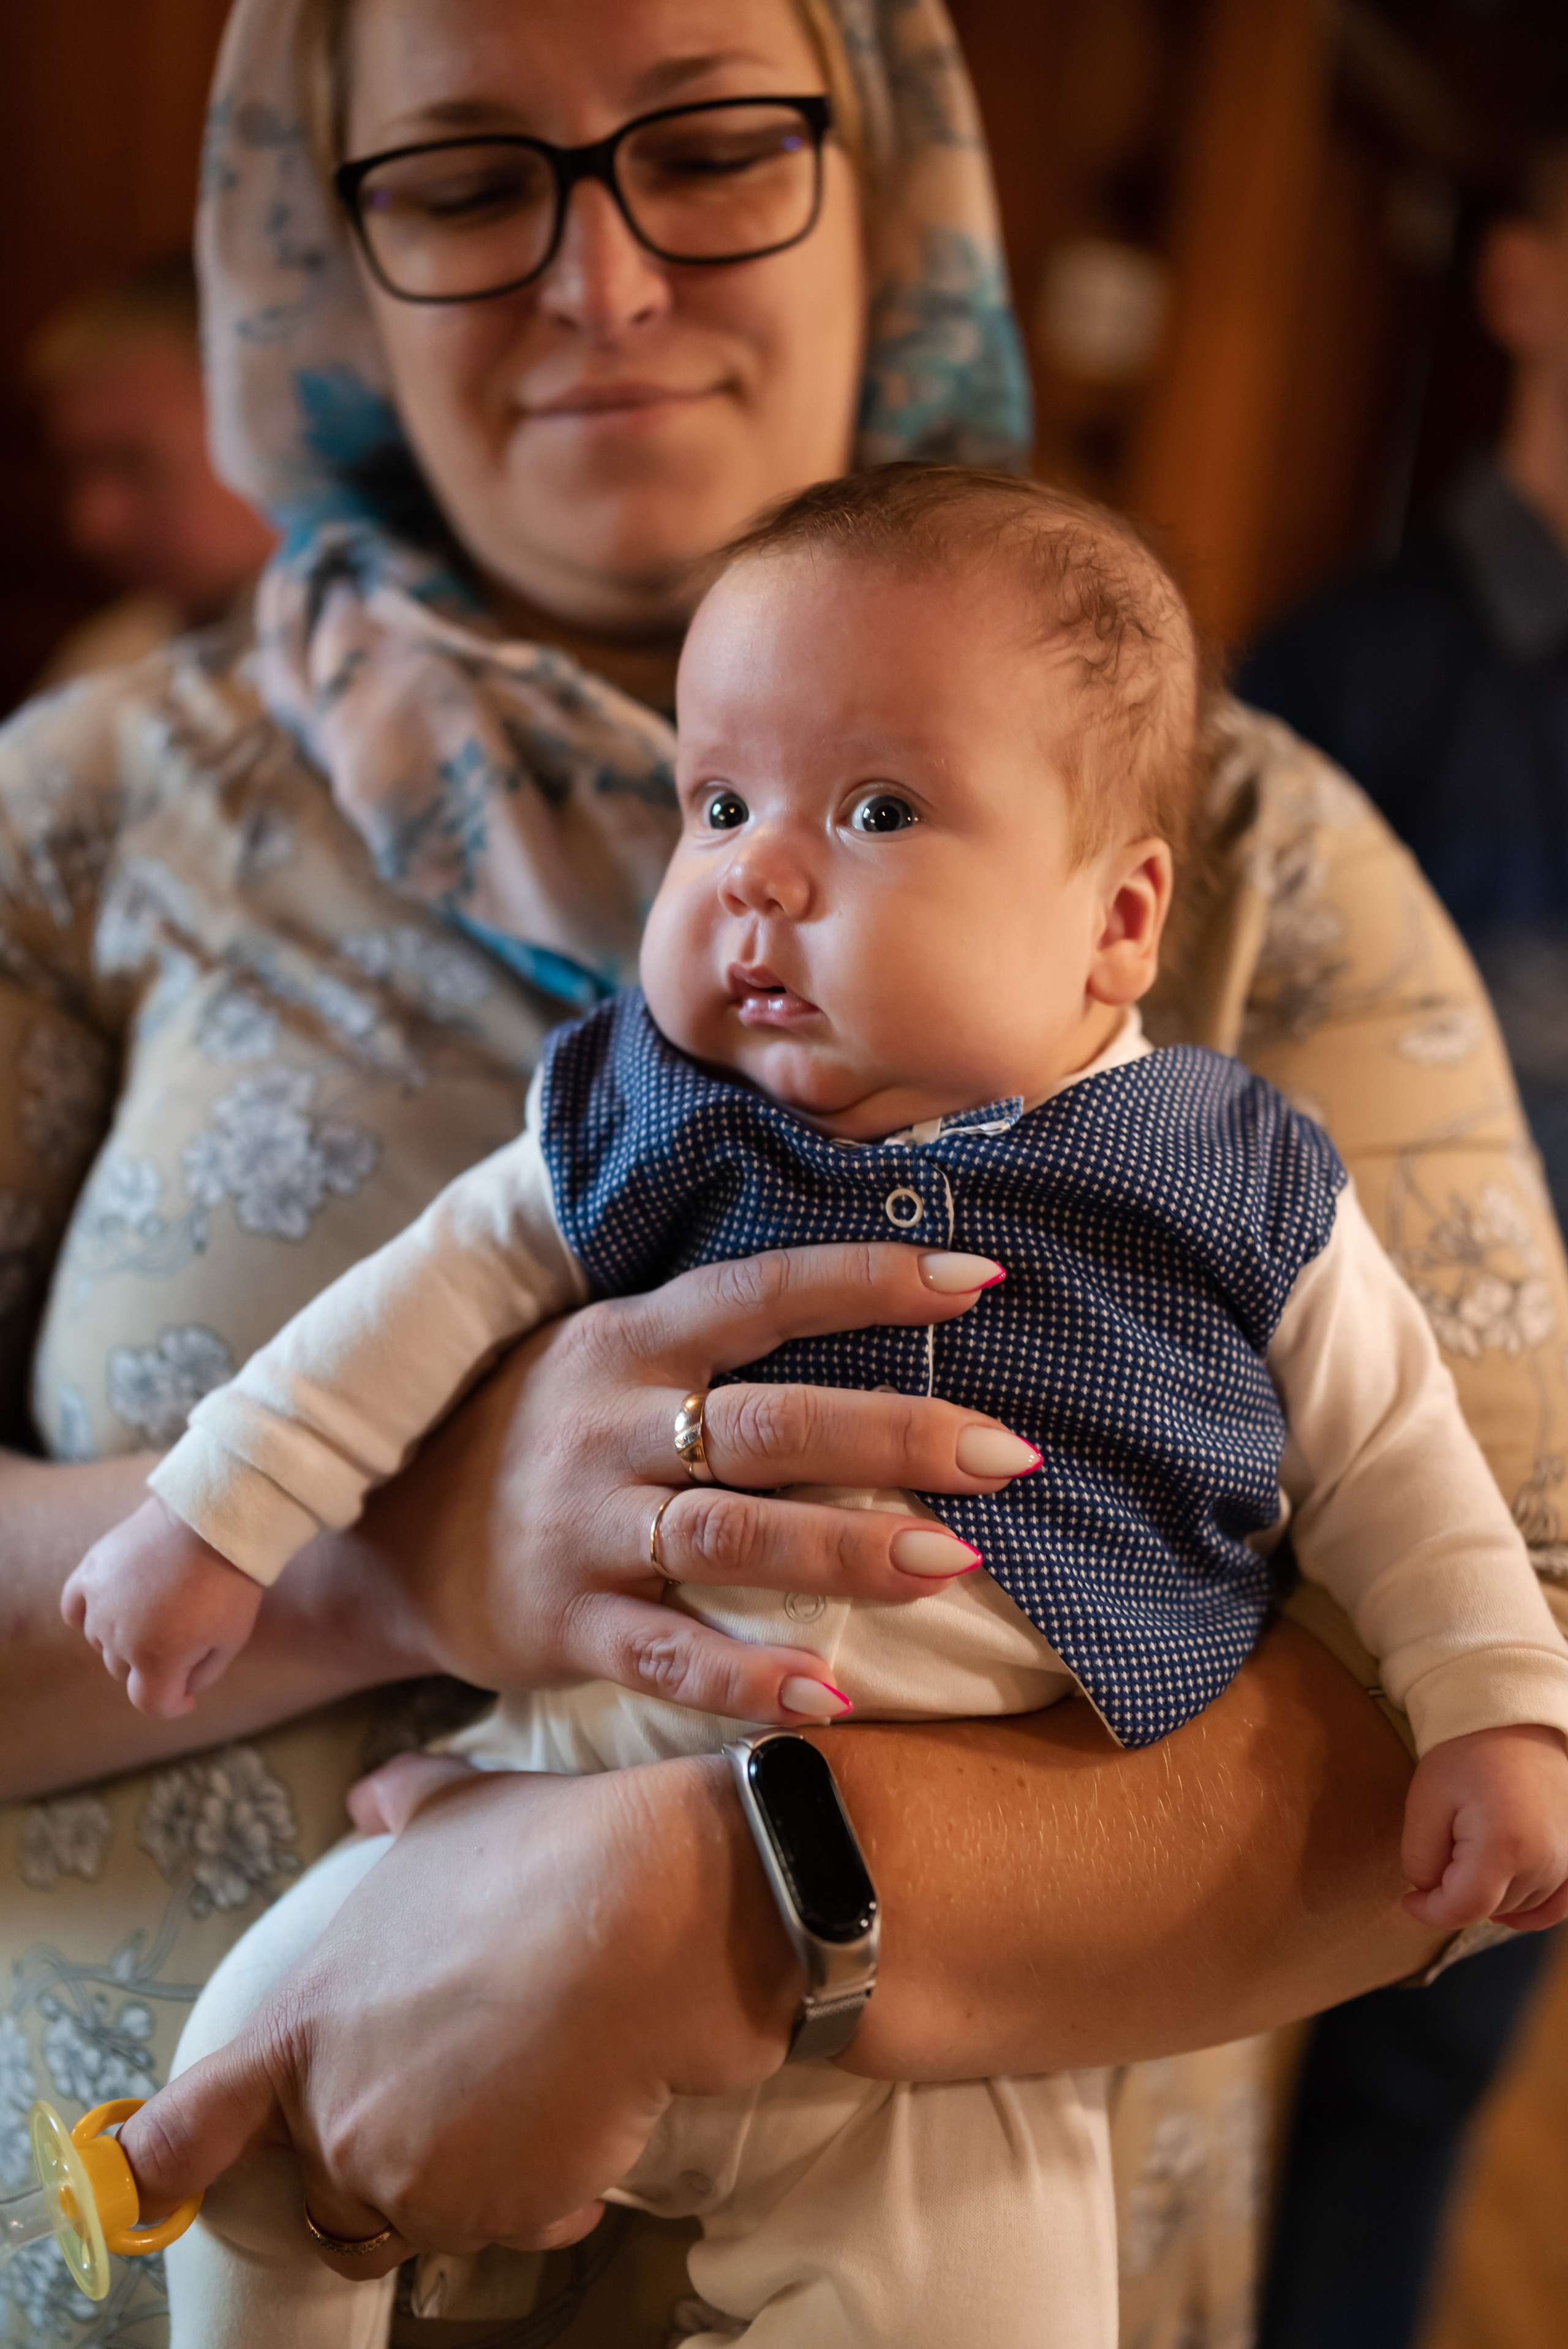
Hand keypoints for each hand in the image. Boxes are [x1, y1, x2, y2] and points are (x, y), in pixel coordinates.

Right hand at [61, 1495, 263, 1718]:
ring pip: (101, 1642)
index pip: (149, 1703)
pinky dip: (87, 1614)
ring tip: (156, 1613)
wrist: (216, 1519)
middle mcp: (119, 1638)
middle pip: (126, 1671)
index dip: (172, 1704)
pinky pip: (74, 1608)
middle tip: (181, 1639)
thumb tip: (181, 1689)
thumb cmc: (230, 1580)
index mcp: (156, 1660)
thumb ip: (202, 1674)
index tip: (186, 1695)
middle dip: (153, 1666)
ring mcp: (100, 1604)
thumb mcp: (232, 1638)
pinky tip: (110, 1610)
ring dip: (124, 1639)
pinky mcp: (91, 1571)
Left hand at [116, 1760, 797, 2270]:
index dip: (162, 2163)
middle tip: (470, 2079)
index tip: (149, 2181)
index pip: (187, 2132)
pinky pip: (520, 2218)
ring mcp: (415, 2176)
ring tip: (548, 2072)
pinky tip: (594, 2100)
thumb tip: (369, 1792)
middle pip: (335, 2185)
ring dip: (486, 2165)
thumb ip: (396, 1804)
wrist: (654, 1914)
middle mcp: (339, 2118)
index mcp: (304, 2027)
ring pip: (436, 2206)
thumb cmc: (551, 1853)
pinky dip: (555, 2181)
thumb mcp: (455, 1806)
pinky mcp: (501, 2212)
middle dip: (397, 2146)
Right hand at [337, 1241, 1037, 1724]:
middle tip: (1008, 1454)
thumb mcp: (604, 1356)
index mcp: (629, 1341)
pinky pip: (668, 1657)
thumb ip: (715, 1339)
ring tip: (949, 1561)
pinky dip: (751, 1680)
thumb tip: (882, 1305)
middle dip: (895, 1435)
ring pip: (730, 1536)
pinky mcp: (565, 1624)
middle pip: (768, 1423)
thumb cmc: (537, 1433)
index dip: (871, 1280)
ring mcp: (584, 1528)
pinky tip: (837, 1697)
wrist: (388, 1539)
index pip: (764, 1294)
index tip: (983, 1279)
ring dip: (845, 1551)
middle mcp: (607, 1425)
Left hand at [1401, 1723, 1567, 1928]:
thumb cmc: (1465, 1756)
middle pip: (1489, 1909)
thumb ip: (1421, 1860)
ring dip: (1488, 1897)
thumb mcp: (1424, 1802)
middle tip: (1439, 1854)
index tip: (1410, 1899)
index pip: (1465, 1908)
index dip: (1430, 1911)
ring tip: (1469, 1853)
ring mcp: (1567, 1860)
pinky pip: (1555, 1906)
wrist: (1512, 1724)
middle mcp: (1546, 1860)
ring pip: (1517, 1908)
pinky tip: (1503, 1901)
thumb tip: (1431, 1893)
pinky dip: (1529, 1911)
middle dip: (1455, 1895)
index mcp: (1504, 1845)